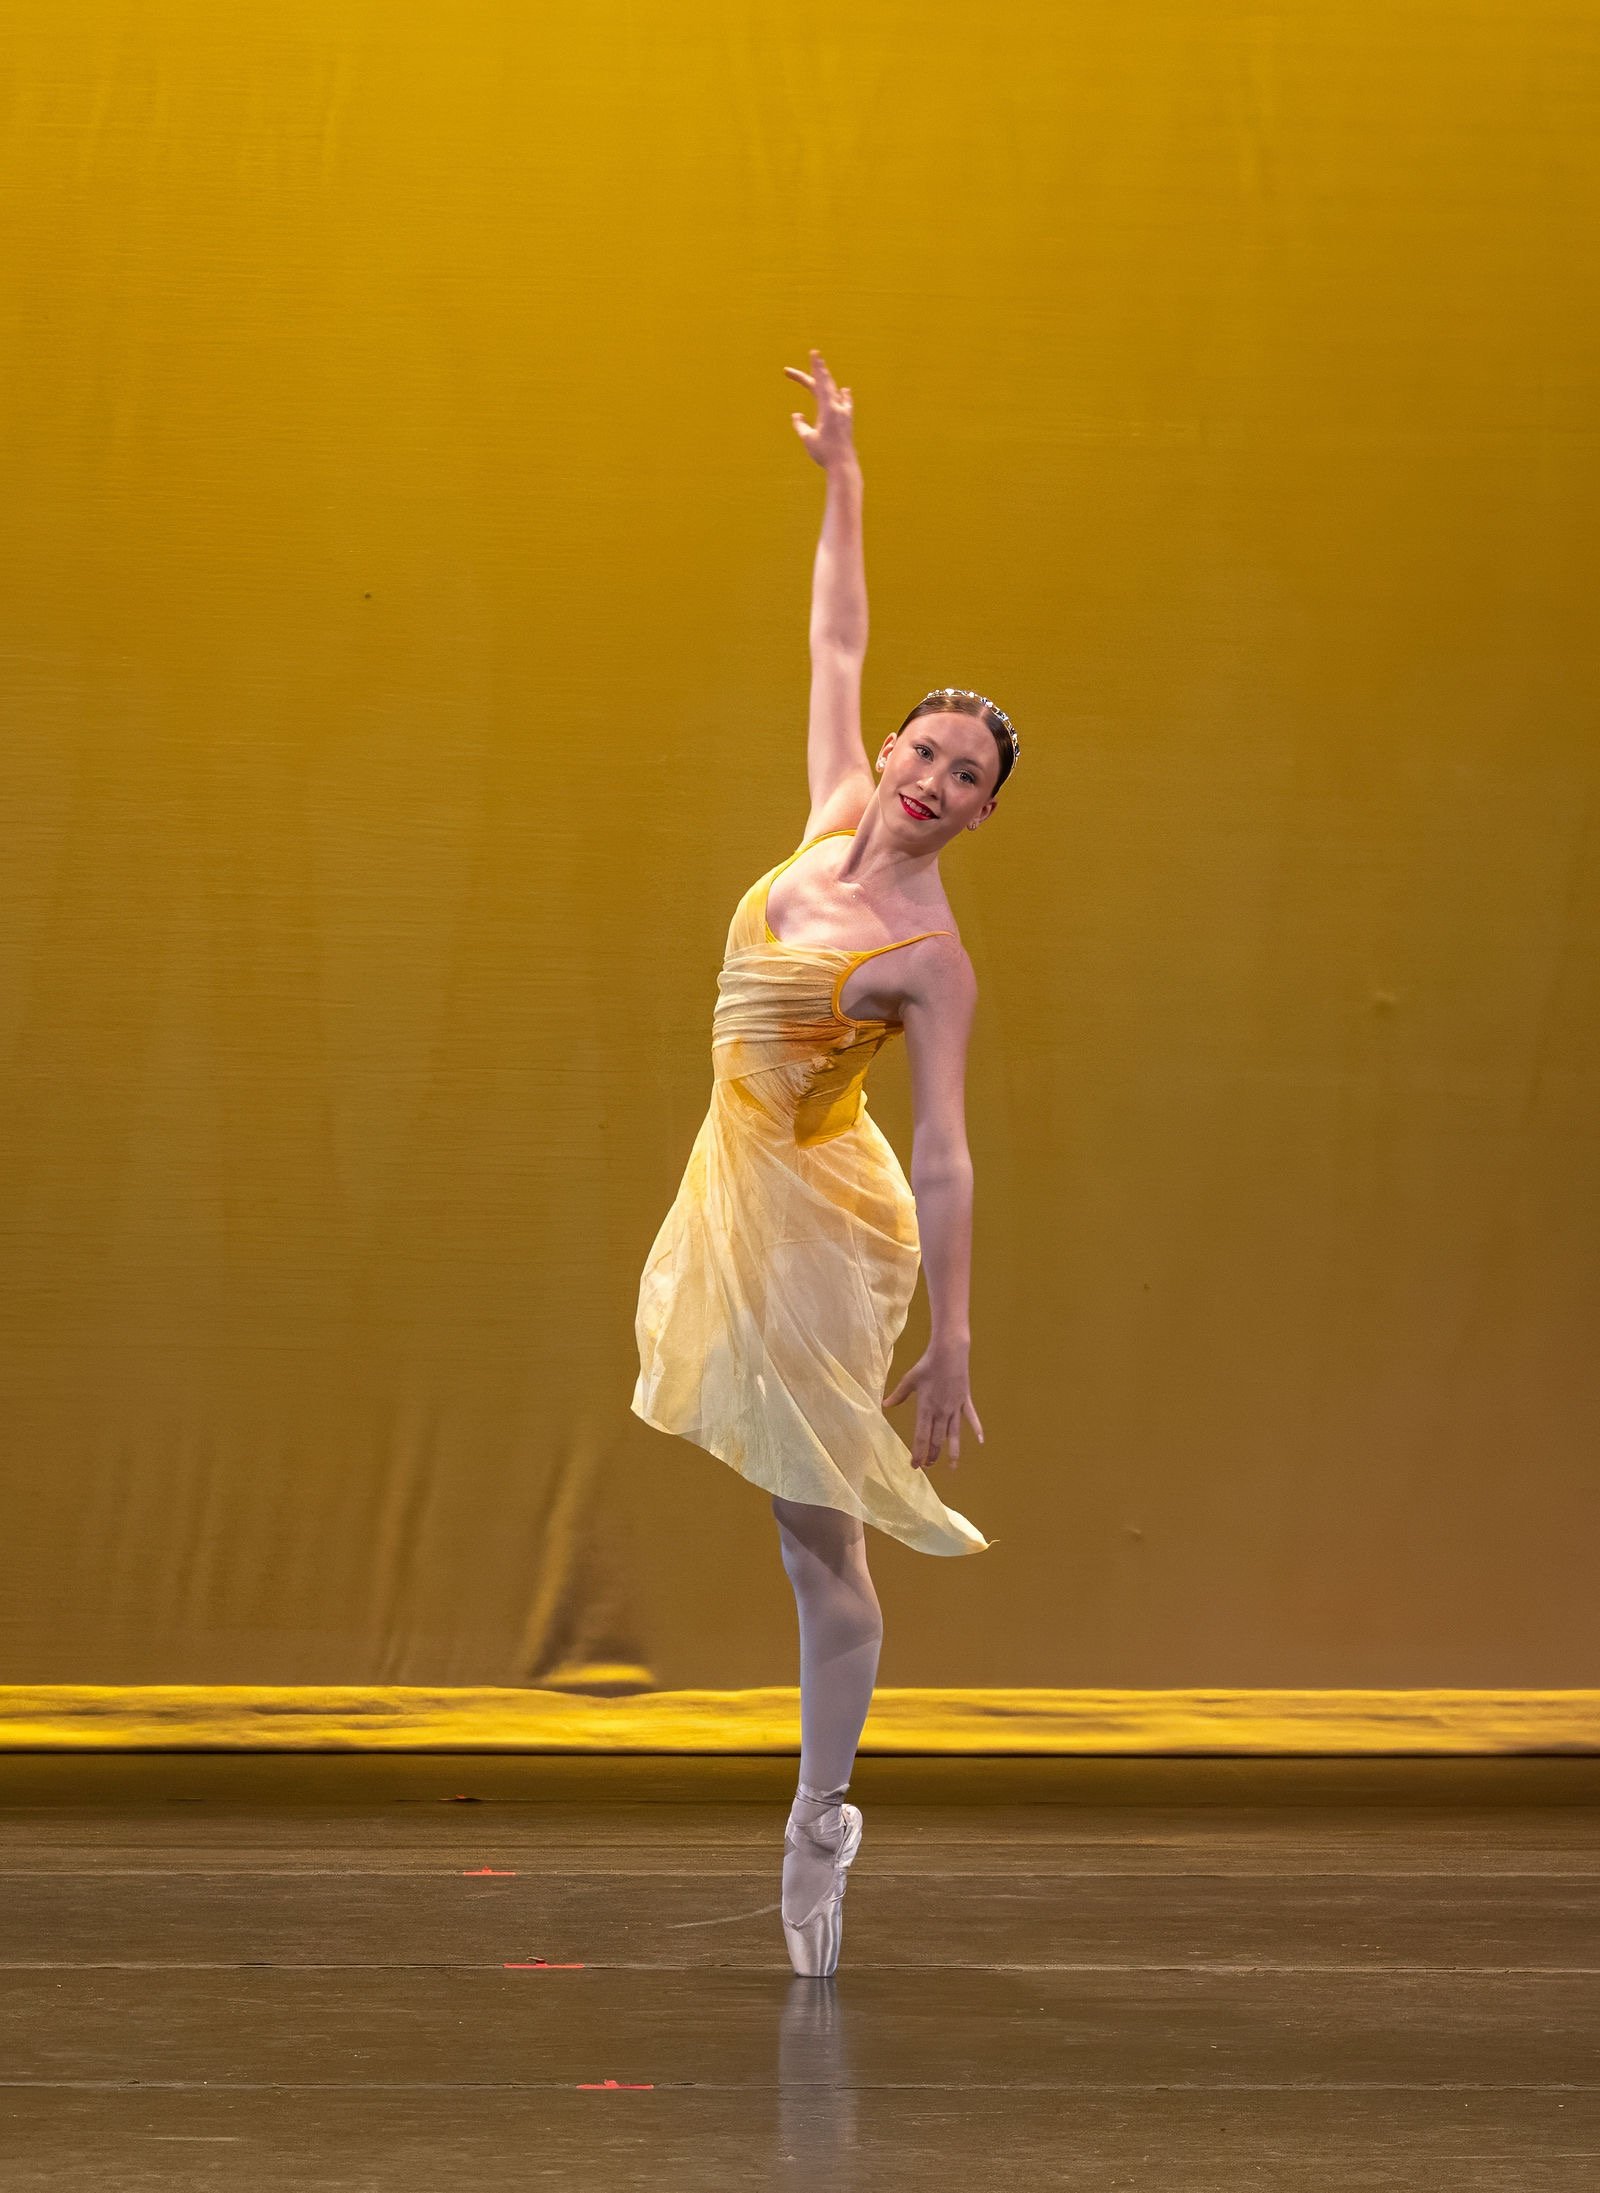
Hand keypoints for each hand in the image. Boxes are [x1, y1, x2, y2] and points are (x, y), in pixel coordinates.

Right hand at [784, 348, 855, 468]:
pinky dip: (843, 395)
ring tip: (822, 370)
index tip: (814, 352)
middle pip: (826, 383)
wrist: (844, 466)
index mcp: (828, 409)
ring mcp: (845, 413)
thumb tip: (797, 415)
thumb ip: (800, 425)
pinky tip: (844, 391)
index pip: (820, 382)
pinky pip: (845, 402)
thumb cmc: (824, 454)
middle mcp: (839, 408)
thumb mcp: (807, 439)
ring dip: (827, 380)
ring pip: (836, 391)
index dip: (816, 367)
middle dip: (817, 370)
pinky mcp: (848, 421)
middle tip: (810, 358)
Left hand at [883, 1341, 984, 1471]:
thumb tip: (885, 1405)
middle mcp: (941, 1412)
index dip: (918, 1453)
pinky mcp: (965, 1401)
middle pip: (936, 1439)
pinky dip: (977, 1429)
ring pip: (953, 1435)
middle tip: (928, 1466)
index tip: (915, 1465)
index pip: (921, 1437)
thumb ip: (898, 1395)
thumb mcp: (909, 1380)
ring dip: (952, 1451)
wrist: (949, 1353)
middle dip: (932, 1455)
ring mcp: (955, 1408)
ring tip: (951, 1467)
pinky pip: (971, 1418)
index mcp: (925, 1408)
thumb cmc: (927, 1365)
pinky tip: (981, 1441)